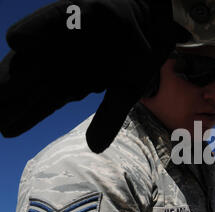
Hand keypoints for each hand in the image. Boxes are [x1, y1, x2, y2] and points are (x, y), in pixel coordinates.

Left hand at [0, 0, 188, 152]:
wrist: (155, 25)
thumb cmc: (139, 56)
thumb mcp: (127, 92)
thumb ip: (110, 117)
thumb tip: (94, 149)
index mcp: (73, 82)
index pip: (44, 103)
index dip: (25, 115)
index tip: (6, 130)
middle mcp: (63, 63)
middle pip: (30, 82)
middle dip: (9, 97)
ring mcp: (64, 39)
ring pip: (31, 56)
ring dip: (12, 69)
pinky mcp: (74, 14)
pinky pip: (51, 20)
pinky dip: (35, 29)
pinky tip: (16, 40)